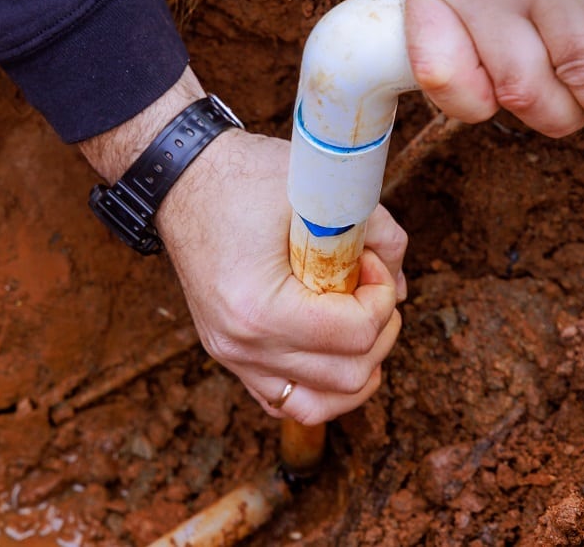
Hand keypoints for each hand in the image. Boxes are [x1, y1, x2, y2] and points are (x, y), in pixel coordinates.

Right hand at [157, 131, 406, 425]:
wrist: (184, 183)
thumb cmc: (245, 179)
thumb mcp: (319, 194)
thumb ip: (377, 232)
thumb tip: (400, 288)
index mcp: (259, 307)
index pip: (355, 334)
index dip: (381, 297)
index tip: (370, 261)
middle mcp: (242, 345)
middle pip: (347, 376)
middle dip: (377, 330)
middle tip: (368, 286)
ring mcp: (232, 356)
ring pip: (319, 405)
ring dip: (356, 368)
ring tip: (358, 322)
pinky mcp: (230, 356)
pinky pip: (284, 401)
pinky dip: (319, 384)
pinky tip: (331, 348)